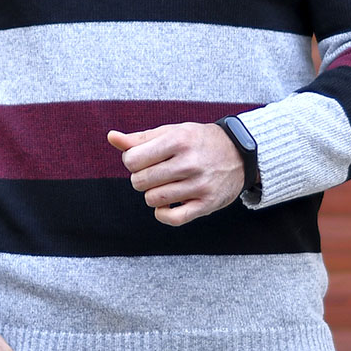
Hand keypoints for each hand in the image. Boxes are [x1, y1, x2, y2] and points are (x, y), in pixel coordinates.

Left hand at [107, 122, 244, 225]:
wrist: (239, 153)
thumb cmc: (197, 141)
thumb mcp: (171, 132)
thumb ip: (139, 138)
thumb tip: (111, 137)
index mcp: (178, 140)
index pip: (132, 160)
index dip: (132, 161)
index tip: (143, 160)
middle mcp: (189, 162)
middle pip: (140, 181)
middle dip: (141, 178)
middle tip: (154, 173)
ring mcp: (199, 185)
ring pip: (153, 200)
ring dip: (152, 194)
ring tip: (164, 185)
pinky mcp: (207, 204)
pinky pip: (172, 218)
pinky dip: (163, 213)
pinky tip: (167, 204)